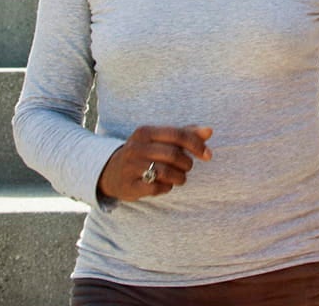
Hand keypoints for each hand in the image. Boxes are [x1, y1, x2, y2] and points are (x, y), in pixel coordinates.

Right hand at [96, 125, 212, 201]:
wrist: (110, 172)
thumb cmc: (145, 152)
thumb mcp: (161, 139)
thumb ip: (186, 134)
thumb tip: (209, 131)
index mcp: (145, 132)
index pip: (178, 135)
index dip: (197, 145)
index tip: (208, 155)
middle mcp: (136, 148)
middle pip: (173, 155)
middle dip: (187, 164)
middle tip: (186, 167)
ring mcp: (130, 167)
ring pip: (166, 172)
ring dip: (179, 177)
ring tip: (179, 178)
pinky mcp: (128, 186)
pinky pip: (156, 188)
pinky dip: (166, 188)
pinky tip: (165, 185)